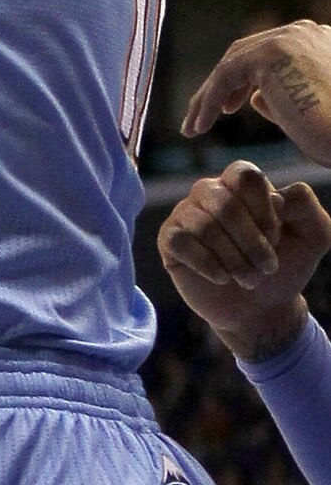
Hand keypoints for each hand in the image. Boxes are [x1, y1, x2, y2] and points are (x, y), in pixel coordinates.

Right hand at [158, 160, 330, 361]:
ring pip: (205, 226)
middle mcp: (210, 191)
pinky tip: (222, 278)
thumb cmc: (285, 266)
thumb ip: (305, 205)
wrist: (260, 307)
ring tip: (247, 279)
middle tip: (265, 269)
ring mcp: (186, 214)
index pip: (245, 176)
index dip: (264, 211)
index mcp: (241, 183)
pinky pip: (182, 242)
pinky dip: (208, 265)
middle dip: (251, 243)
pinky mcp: (169, 240)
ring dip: (234, 260)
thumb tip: (276, 196)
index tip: (276, 239)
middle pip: (225, 204)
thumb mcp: (314, 235)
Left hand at [184, 21, 330, 158]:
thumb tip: (253, 98)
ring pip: (232, 63)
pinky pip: (226, 76)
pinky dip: (208, 101)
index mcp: (317, 41)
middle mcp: (304, 32)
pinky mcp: (272, 54)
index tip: (225, 107)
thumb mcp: (304, 112)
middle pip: (245, 53)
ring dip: (207, 95)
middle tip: (201, 117)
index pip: (267, 53)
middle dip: (219, 85)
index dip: (241, 80)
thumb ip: (278, 98)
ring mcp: (289, 39)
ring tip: (194, 126)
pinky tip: (200, 126)